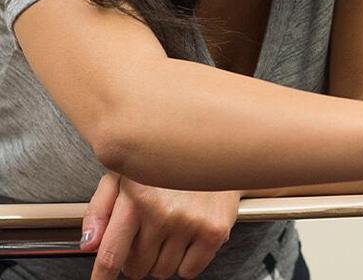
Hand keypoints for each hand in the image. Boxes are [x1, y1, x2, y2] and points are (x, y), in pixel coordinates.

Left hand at [79, 173, 240, 278]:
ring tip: (170, 232)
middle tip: (147, 237)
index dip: (102, 276)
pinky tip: (188, 237)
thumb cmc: (167, 165)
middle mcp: (162, 212)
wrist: (219, 151)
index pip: (111, 253)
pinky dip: (186, 262)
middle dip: (137, 259)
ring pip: (162, 271)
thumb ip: (99, 209)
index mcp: (137, 198)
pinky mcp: (214, 230)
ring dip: (162, 260)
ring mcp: (190, 223)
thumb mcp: (125, 175)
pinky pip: (189, 271)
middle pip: (137, 267)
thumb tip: (87, 245)